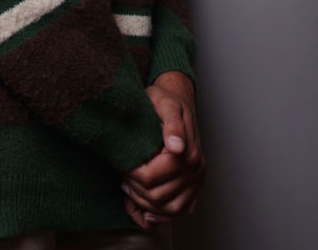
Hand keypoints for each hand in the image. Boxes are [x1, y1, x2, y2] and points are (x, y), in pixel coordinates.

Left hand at [121, 71, 204, 229]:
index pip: (152, 178)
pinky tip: (144, 211)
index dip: (132, 175)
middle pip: (158, 197)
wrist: (177, 100)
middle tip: (121, 174)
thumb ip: (171, 124)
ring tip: (130, 188)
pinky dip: (161, 216)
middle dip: (135, 190)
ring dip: (145, 205)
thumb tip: (176, 146)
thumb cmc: (166, 100)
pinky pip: (180, 211)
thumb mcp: (164, 104)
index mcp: (189, 152)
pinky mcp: (193, 187)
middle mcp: (196, 170)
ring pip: (169, 209)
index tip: (121, 164)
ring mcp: (196, 181)